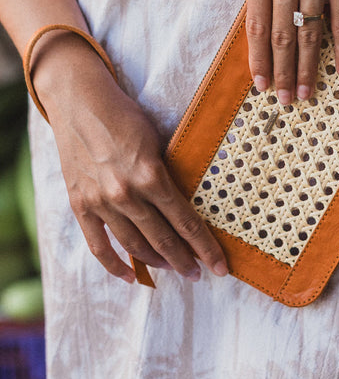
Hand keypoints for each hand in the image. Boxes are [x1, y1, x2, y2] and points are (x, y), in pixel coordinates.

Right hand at [33, 34, 227, 283]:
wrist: (79, 101)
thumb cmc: (125, 116)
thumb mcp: (158, 140)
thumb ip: (171, 173)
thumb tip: (193, 202)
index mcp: (151, 174)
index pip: (185, 222)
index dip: (205, 248)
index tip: (220, 266)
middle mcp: (125, 193)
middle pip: (163, 240)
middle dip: (185, 260)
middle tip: (200, 272)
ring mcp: (100, 202)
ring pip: (135, 246)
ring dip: (157, 263)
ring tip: (173, 269)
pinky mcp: (80, 205)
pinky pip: (99, 245)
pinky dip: (115, 265)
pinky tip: (131, 276)